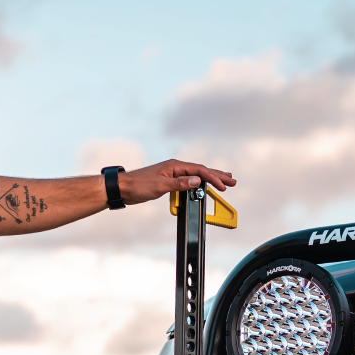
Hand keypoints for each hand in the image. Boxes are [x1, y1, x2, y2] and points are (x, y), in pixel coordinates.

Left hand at [118, 159, 236, 205]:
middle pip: (201, 171)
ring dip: (210, 179)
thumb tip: (197, 181)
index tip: (223, 186)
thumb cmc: (138, 186)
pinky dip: (198, 184)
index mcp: (175, 166)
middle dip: (217, 176)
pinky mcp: (168, 181)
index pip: (199, 171)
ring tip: (223, 181)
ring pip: (196, 176)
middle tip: (232, 181)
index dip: (213, 178)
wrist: (122, 188)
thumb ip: (179, 184)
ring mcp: (172, 174)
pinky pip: (188, 182)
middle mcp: (175, 168)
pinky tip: (202, 186)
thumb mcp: (160, 186)